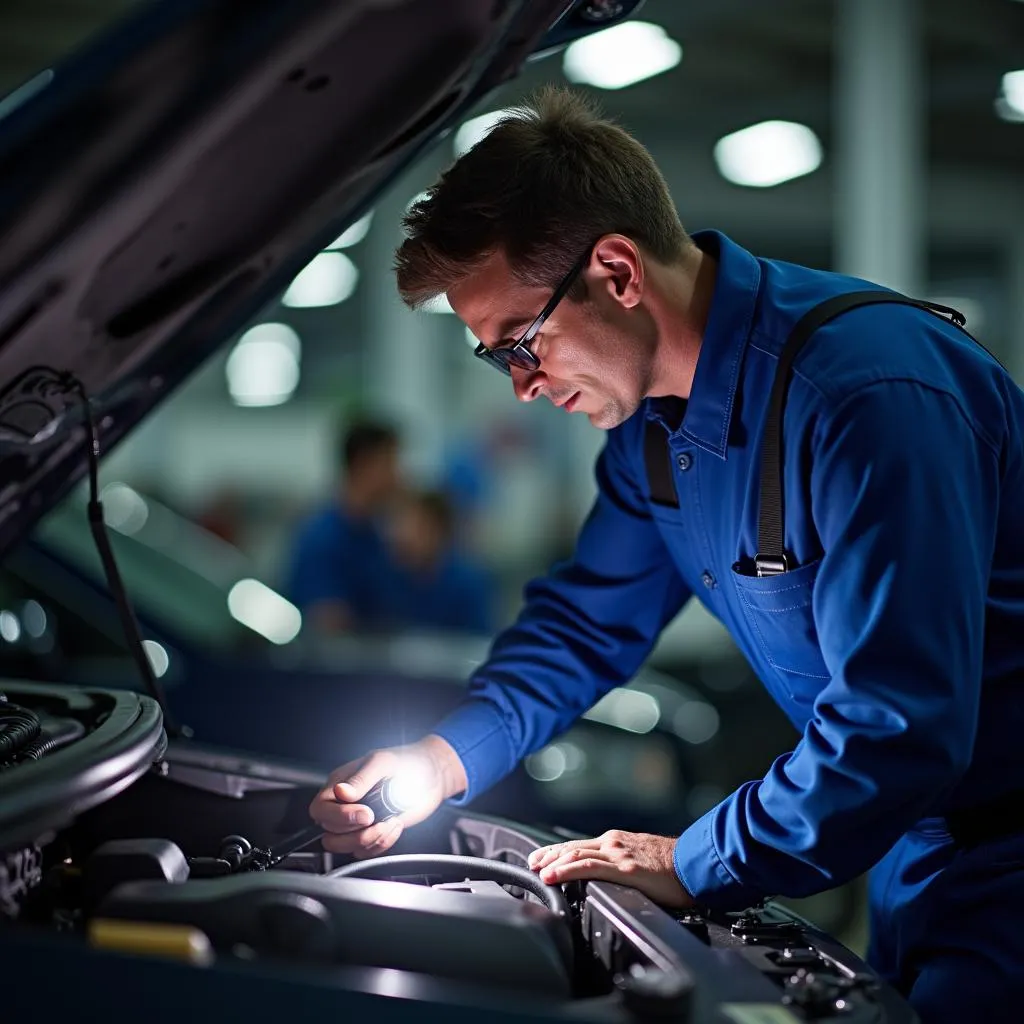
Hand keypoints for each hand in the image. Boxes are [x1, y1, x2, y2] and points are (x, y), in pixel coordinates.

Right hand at [309, 734, 466, 858]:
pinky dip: (382, 844)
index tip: (366, 814)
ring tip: (389, 822)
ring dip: (370, 840)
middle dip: (357, 832)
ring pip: (344, 847)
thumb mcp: (384, 763)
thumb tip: (340, 792)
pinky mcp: (372, 834)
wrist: (431, 775)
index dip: (339, 816)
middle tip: (379, 818)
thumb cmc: (407, 761)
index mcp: (340, 784)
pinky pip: (365, 852)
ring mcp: (357, 823)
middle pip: (330, 833)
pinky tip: (394, 825)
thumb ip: (361, 779)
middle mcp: (344, 805)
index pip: (320, 808)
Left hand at [528, 830, 694, 909]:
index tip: (541, 859)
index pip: (579, 846)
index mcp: (616, 842)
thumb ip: (624, 866)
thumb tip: (611, 880)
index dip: (557, 852)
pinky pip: (588, 867)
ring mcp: (617, 854)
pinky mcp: (624, 868)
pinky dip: (566, 870)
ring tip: (536, 870)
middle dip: (548, 855)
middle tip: (531, 864)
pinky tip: (552, 875)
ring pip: (575, 855)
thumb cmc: (675, 867)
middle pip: (572, 847)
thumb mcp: (642, 861)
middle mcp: (613, 843)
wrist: (696, 863)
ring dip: (552, 862)